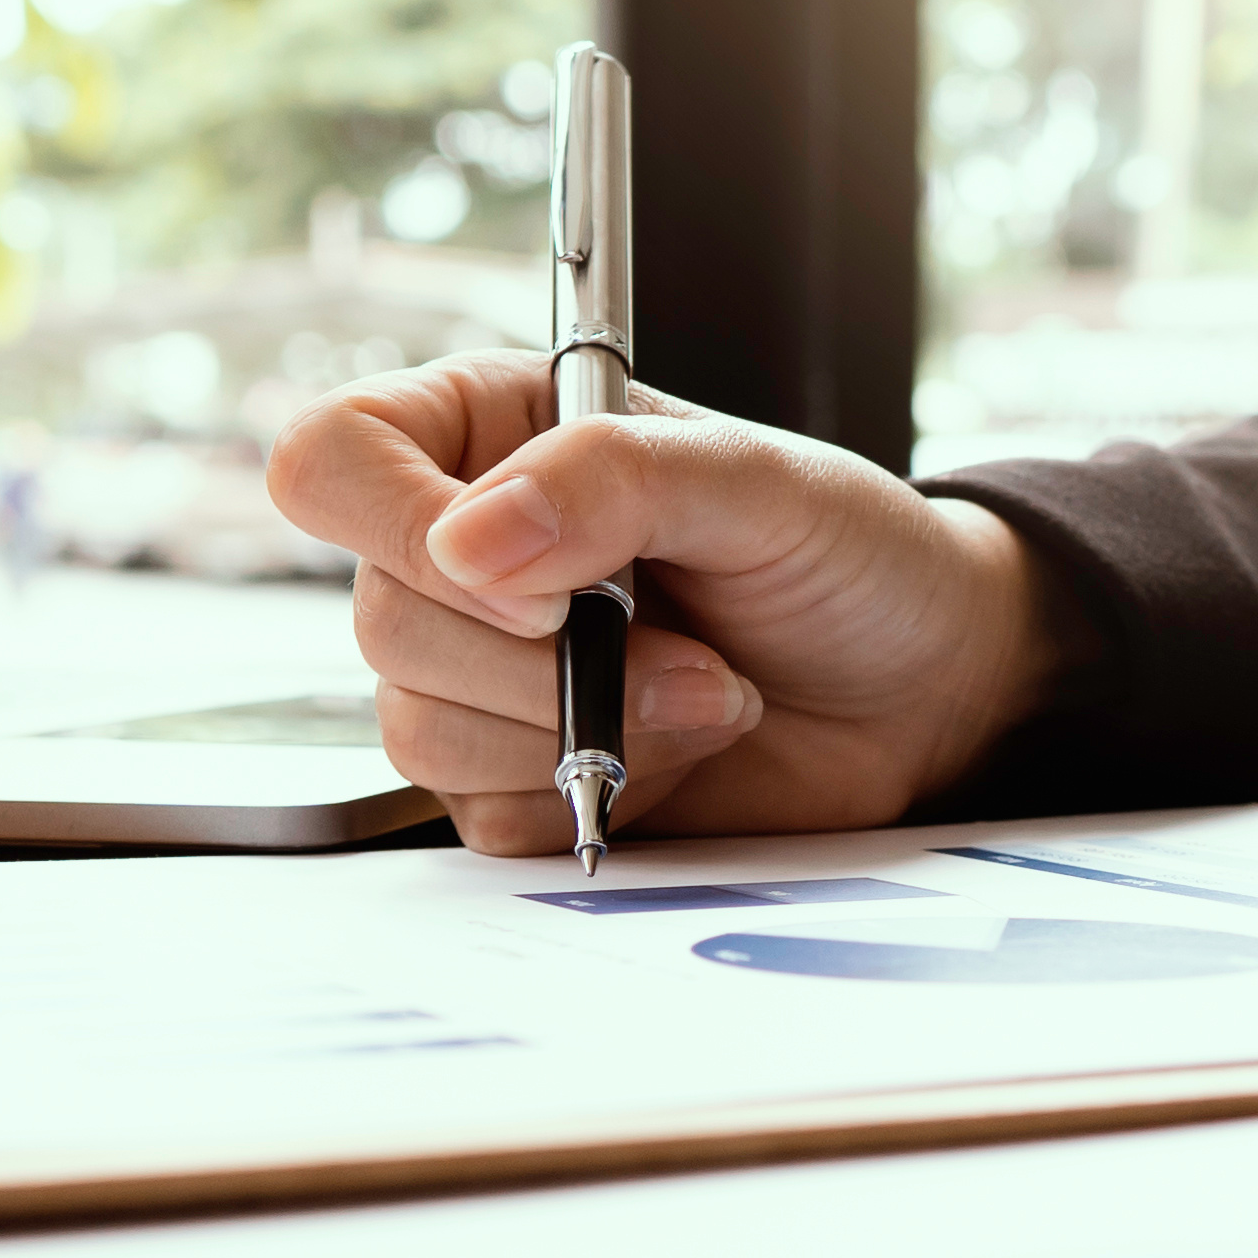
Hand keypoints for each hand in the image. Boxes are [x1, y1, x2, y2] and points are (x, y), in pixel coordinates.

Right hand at [269, 353, 1089, 856]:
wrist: (923, 685)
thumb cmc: (846, 557)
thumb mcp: (754, 482)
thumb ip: (612, 482)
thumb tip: (468, 541)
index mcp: (488, 437)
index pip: (335, 462)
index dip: (401, 530)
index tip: (538, 583)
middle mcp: (462, 554)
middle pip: (380, 621)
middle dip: (544, 662)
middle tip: (684, 648)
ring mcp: (481, 676)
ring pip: (420, 732)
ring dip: (581, 732)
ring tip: (705, 696)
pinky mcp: (515, 783)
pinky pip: (484, 820)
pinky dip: (591, 799)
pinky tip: (680, 752)